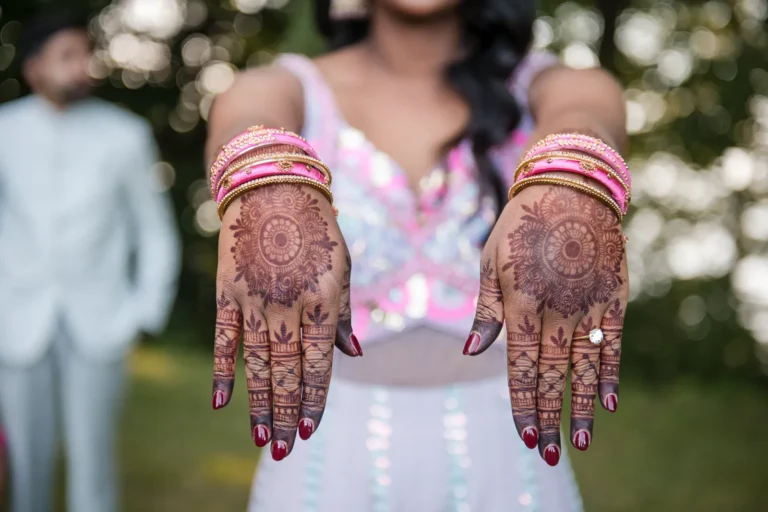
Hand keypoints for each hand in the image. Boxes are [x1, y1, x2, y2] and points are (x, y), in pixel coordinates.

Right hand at [212, 184, 360, 460]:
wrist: (272, 184)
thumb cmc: (316, 227)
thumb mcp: (342, 265)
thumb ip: (344, 312)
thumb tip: (352, 356)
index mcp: (323, 299)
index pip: (319, 364)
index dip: (314, 400)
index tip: (309, 430)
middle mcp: (288, 305)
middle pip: (286, 372)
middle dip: (286, 415)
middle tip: (284, 450)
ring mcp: (255, 299)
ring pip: (257, 365)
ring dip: (259, 405)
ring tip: (261, 438)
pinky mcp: (228, 290)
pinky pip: (225, 339)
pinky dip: (224, 372)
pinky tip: (222, 402)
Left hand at [466, 185, 627, 465]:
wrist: (569, 187)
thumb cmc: (520, 225)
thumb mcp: (490, 261)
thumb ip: (486, 310)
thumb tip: (474, 353)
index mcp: (520, 301)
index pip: (521, 366)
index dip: (523, 403)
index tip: (523, 435)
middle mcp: (556, 309)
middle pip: (552, 374)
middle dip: (548, 417)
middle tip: (547, 453)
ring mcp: (588, 303)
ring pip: (584, 366)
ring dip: (581, 406)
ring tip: (580, 442)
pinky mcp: (613, 295)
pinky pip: (613, 342)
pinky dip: (610, 372)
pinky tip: (607, 401)